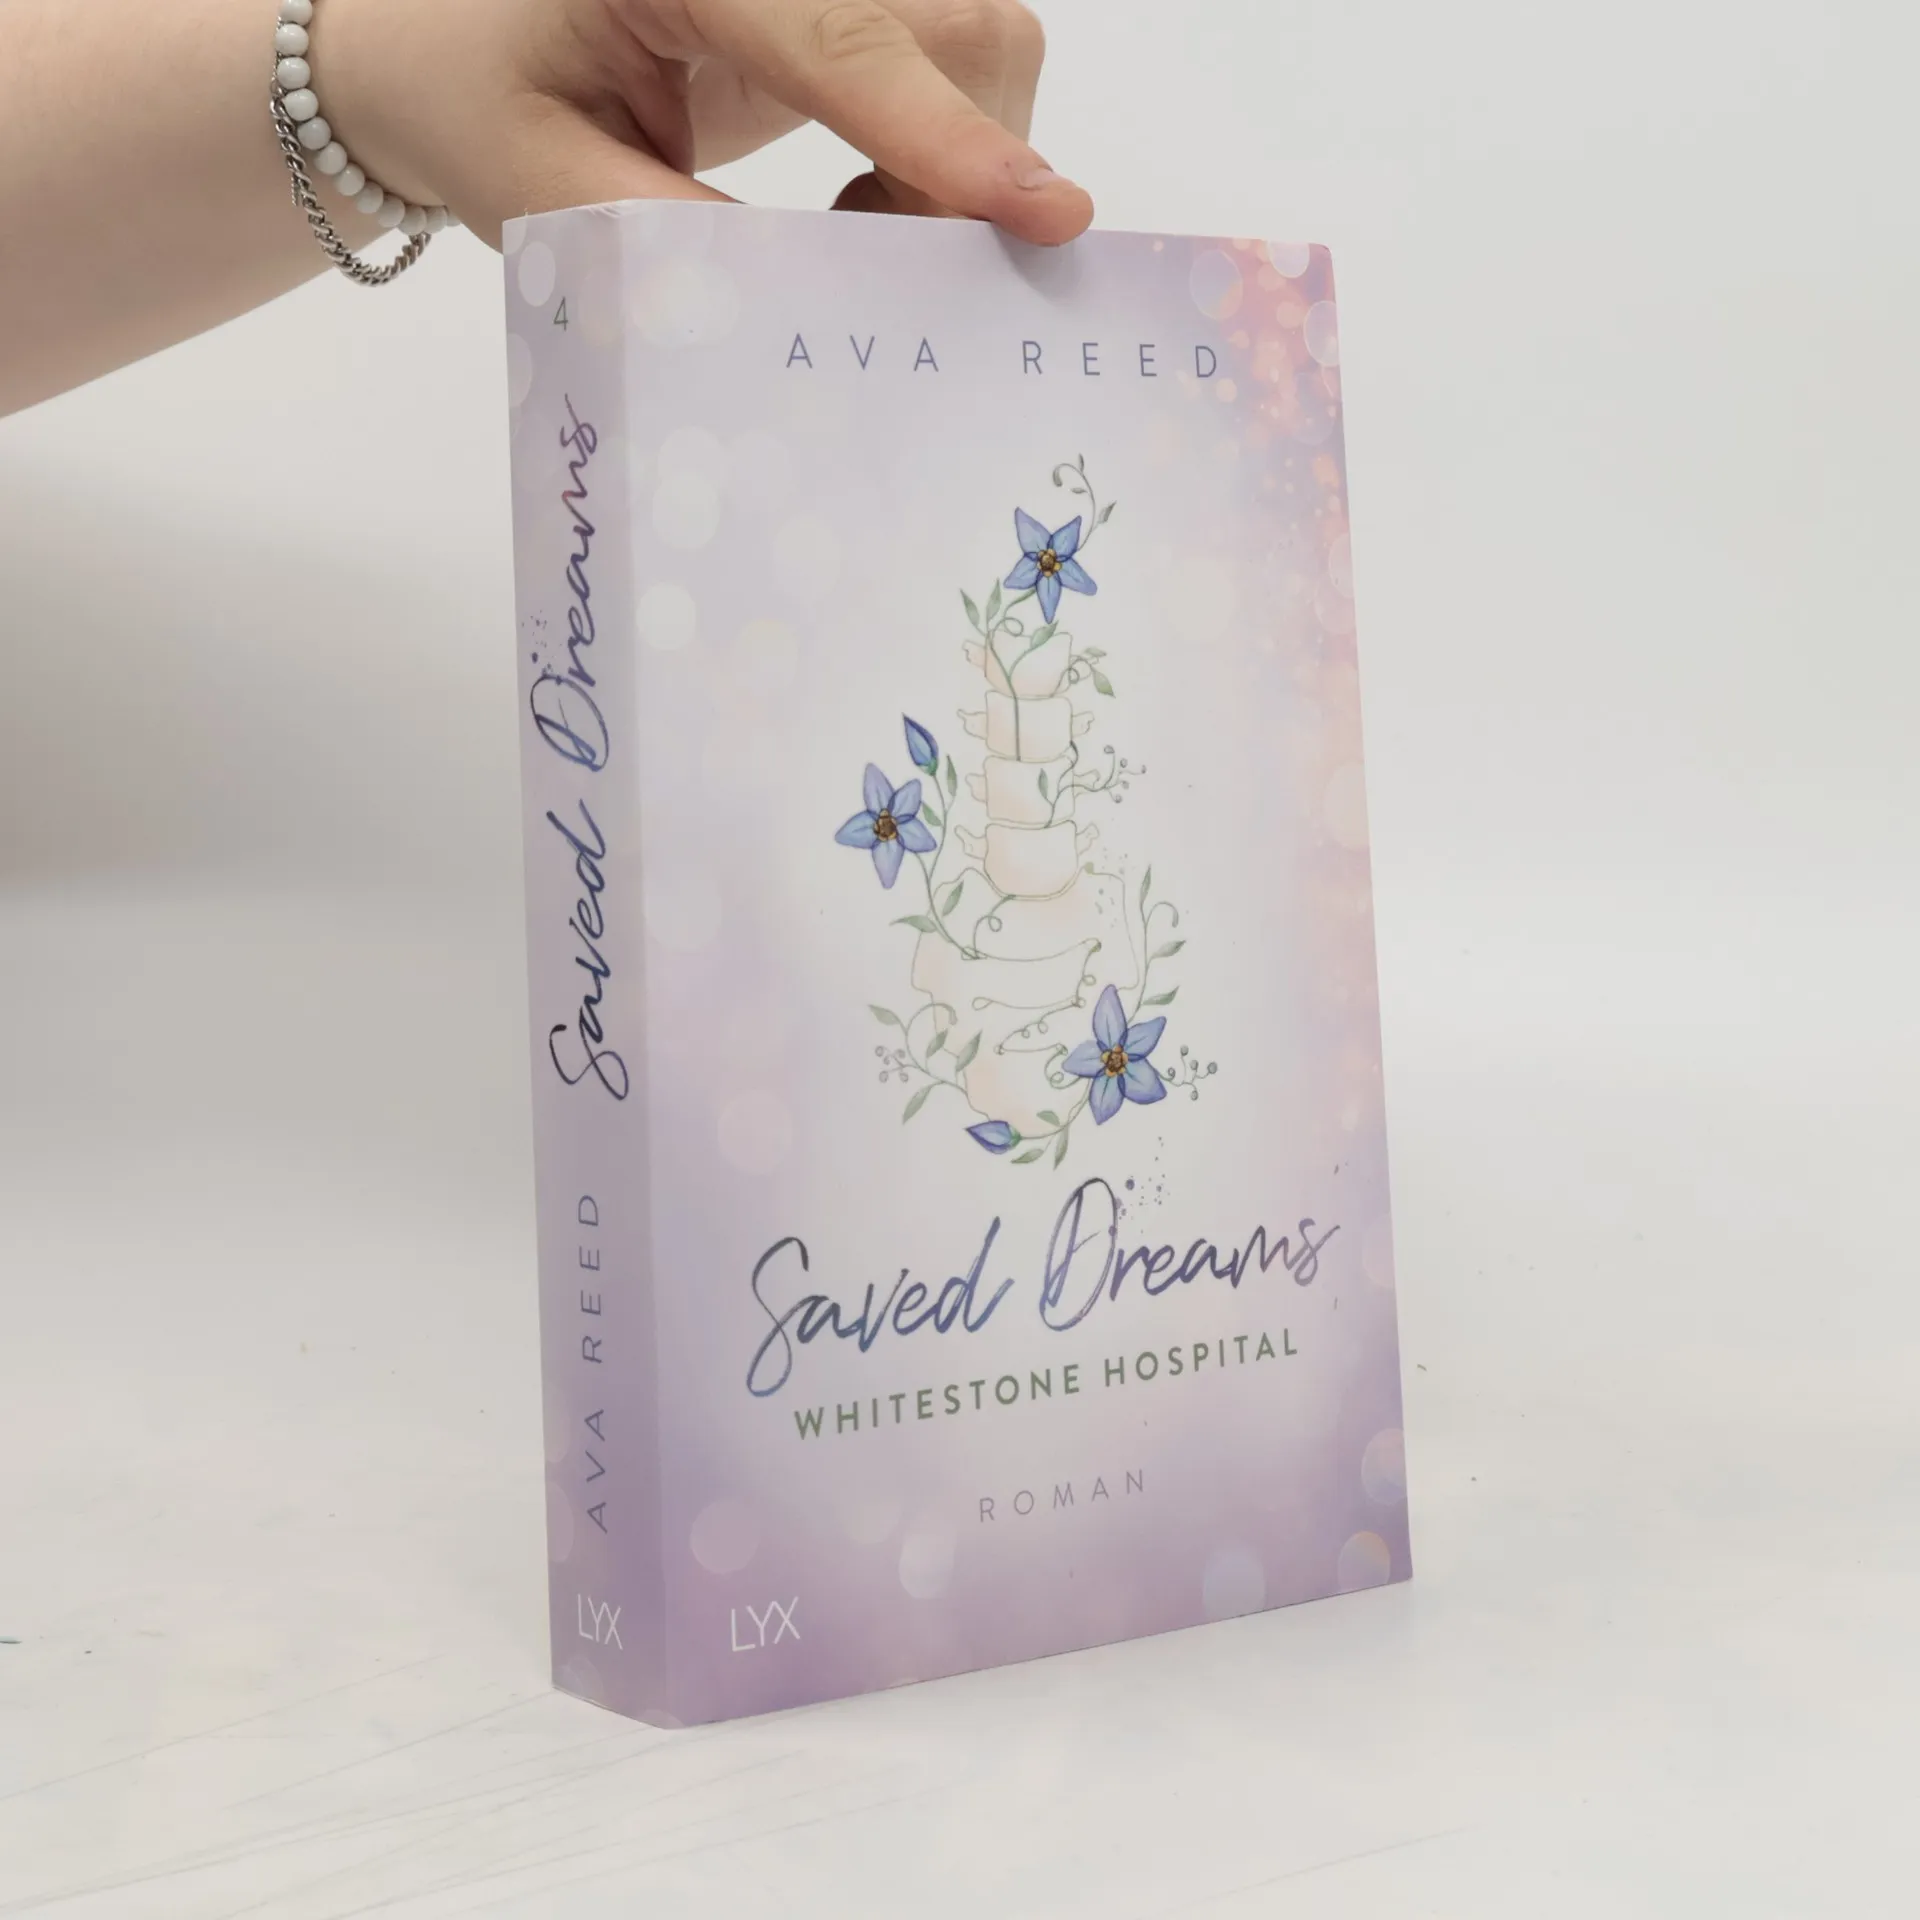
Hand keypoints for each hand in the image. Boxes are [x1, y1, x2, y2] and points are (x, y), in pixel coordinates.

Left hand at [317, 0, 1093, 246]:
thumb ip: (686, 251)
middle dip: (958, 164)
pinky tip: (858, 192)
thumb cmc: (485, 104)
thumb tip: (831, 315)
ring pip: (982, 40)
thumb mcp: (554, 194)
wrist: (459, 43)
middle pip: (955, 24)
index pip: (838, 34)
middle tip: (863, 257)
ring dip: (955, 162)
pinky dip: (943, 151)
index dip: (939, 135)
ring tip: (850, 223)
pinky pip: (967, 60)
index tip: (1041, 214)